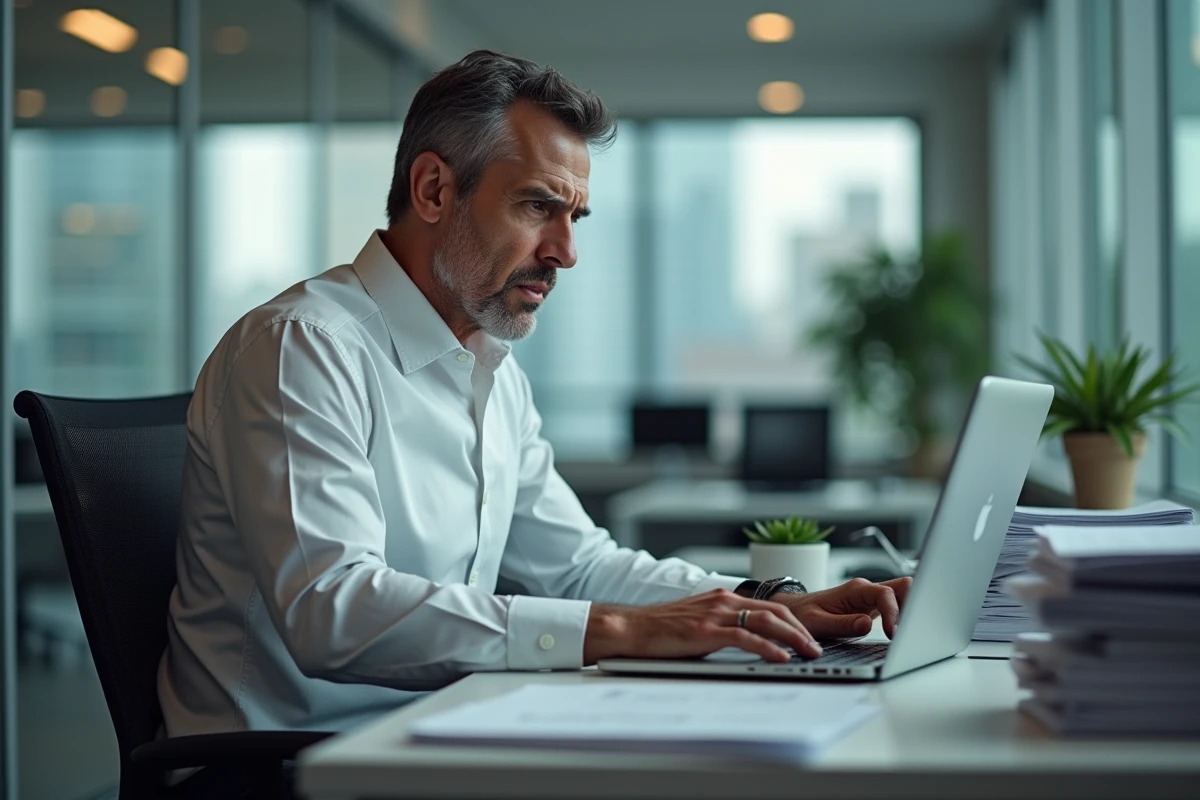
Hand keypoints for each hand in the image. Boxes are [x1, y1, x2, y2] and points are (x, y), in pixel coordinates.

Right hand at [583, 589, 823, 664]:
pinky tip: (780, 658)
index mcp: (723, 598)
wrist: (632, 627)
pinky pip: (745, 637)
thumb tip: (748, 643)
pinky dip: (767, 647)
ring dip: (793, 638)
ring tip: (809, 653)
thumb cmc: (661, 629)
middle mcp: (722, 600)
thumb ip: (723, 627)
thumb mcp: (699, 622)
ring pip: (766, 621)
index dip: (794, 623)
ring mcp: (715, 614)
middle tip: (817, 648)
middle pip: (775, 611)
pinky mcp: (706, 630)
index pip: (769, 607)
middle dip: (801, 630)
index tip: (808, 638)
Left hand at [774, 577, 912, 640]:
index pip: (885, 594)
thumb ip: (843, 624)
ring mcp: (872, 598)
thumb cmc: (802, 615)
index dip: (894, 613)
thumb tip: (868, 624)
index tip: (893, 634)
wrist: (794, 610)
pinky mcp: (874, 608)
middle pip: (904, 586)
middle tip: (913, 631)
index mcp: (855, 590)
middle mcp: (867, 590)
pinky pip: (898, 607)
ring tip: (913, 635)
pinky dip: (906, 618)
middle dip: (915, 604)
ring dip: (913, 611)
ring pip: (905, 595)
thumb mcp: (817, 622)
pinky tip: (906, 634)